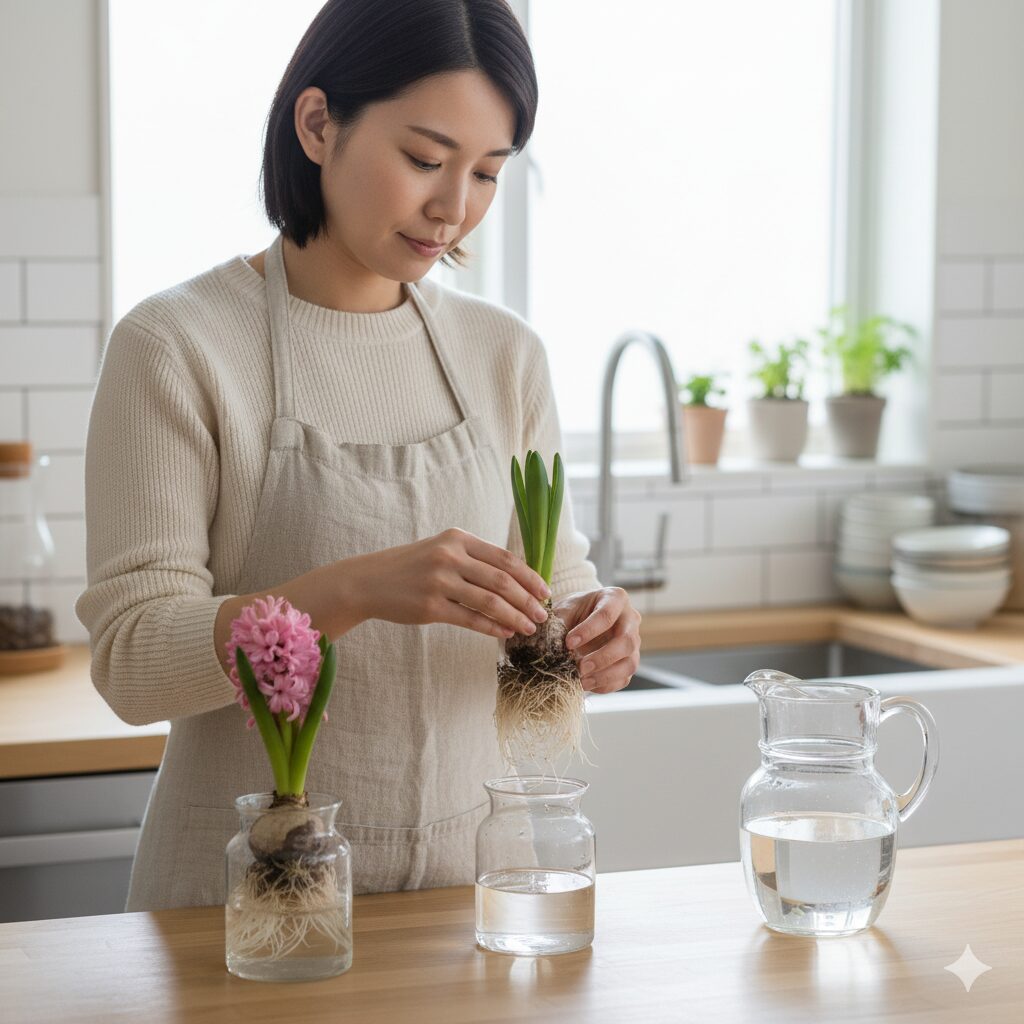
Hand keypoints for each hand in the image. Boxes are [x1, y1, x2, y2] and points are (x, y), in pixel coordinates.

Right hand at [353, 528, 551, 639]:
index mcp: (458, 539)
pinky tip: (504, 633)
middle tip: (542, 614)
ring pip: (489, 602)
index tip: (545, 591)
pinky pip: (470, 619)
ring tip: (528, 627)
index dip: (529, 576)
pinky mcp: (430, 607)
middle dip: (527, 599)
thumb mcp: (442, 550)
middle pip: (502, 580)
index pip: (505, 558)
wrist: (369, 581)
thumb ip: (474, 559)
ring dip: (514, 617)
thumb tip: (516, 580)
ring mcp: (439, 581)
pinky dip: (492, 628)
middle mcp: (450, 556)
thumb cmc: (411, 567)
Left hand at [552, 587, 641, 692]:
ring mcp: (633, 643)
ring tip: (581, 681)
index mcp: (615, 598)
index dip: (588, 630)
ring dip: (605, 675)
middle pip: (626, 641)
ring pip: (630, 663)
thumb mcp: (565, 610)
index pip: (607, 614)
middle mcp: (630, 620)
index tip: (568, 643)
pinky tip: (586, 684)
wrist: (579, 620)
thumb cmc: (573, 611)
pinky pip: (624, 678)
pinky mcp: (629, 662)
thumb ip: (559, 623)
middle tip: (580, 667)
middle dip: (602, 657)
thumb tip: (551, 645)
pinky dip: (605, 685)